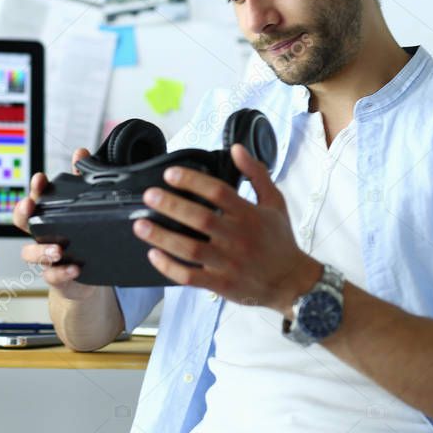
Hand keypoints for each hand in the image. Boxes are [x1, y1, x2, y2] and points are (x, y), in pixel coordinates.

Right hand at [14, 147, 97, 300]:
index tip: (40, 179)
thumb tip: (81, 153)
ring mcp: (46, 259)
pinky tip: (74, 268)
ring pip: (30, 254)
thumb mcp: (82, 210)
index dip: (33, 190)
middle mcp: (42, 237)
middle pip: (22, 223)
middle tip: (30, 205)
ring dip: (41, 250)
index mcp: (47, 219)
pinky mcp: (57, 278)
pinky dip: (61, 273)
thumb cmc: (81, 240)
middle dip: (23, 212)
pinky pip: (52, 276)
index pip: (33, 201)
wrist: (87, 277)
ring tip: (57, 249)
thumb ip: (80, 182)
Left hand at [132, 143, 321, 314]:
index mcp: (250, 215)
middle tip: (149, 196)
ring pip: (191, 248)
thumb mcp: (275, 202)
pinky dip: (170, 267)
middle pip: (200, 218)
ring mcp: (229, 263)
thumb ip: (256, 174)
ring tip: (140, 225)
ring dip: (163, 237)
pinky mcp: (222, 284)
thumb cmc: (280, 240)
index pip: (218, 192)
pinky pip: (191, 277)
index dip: (193, 181)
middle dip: (171, 206)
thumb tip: (236, 148)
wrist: (292, 282)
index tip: (170, 174)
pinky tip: (153, 255)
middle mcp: (238, 238)